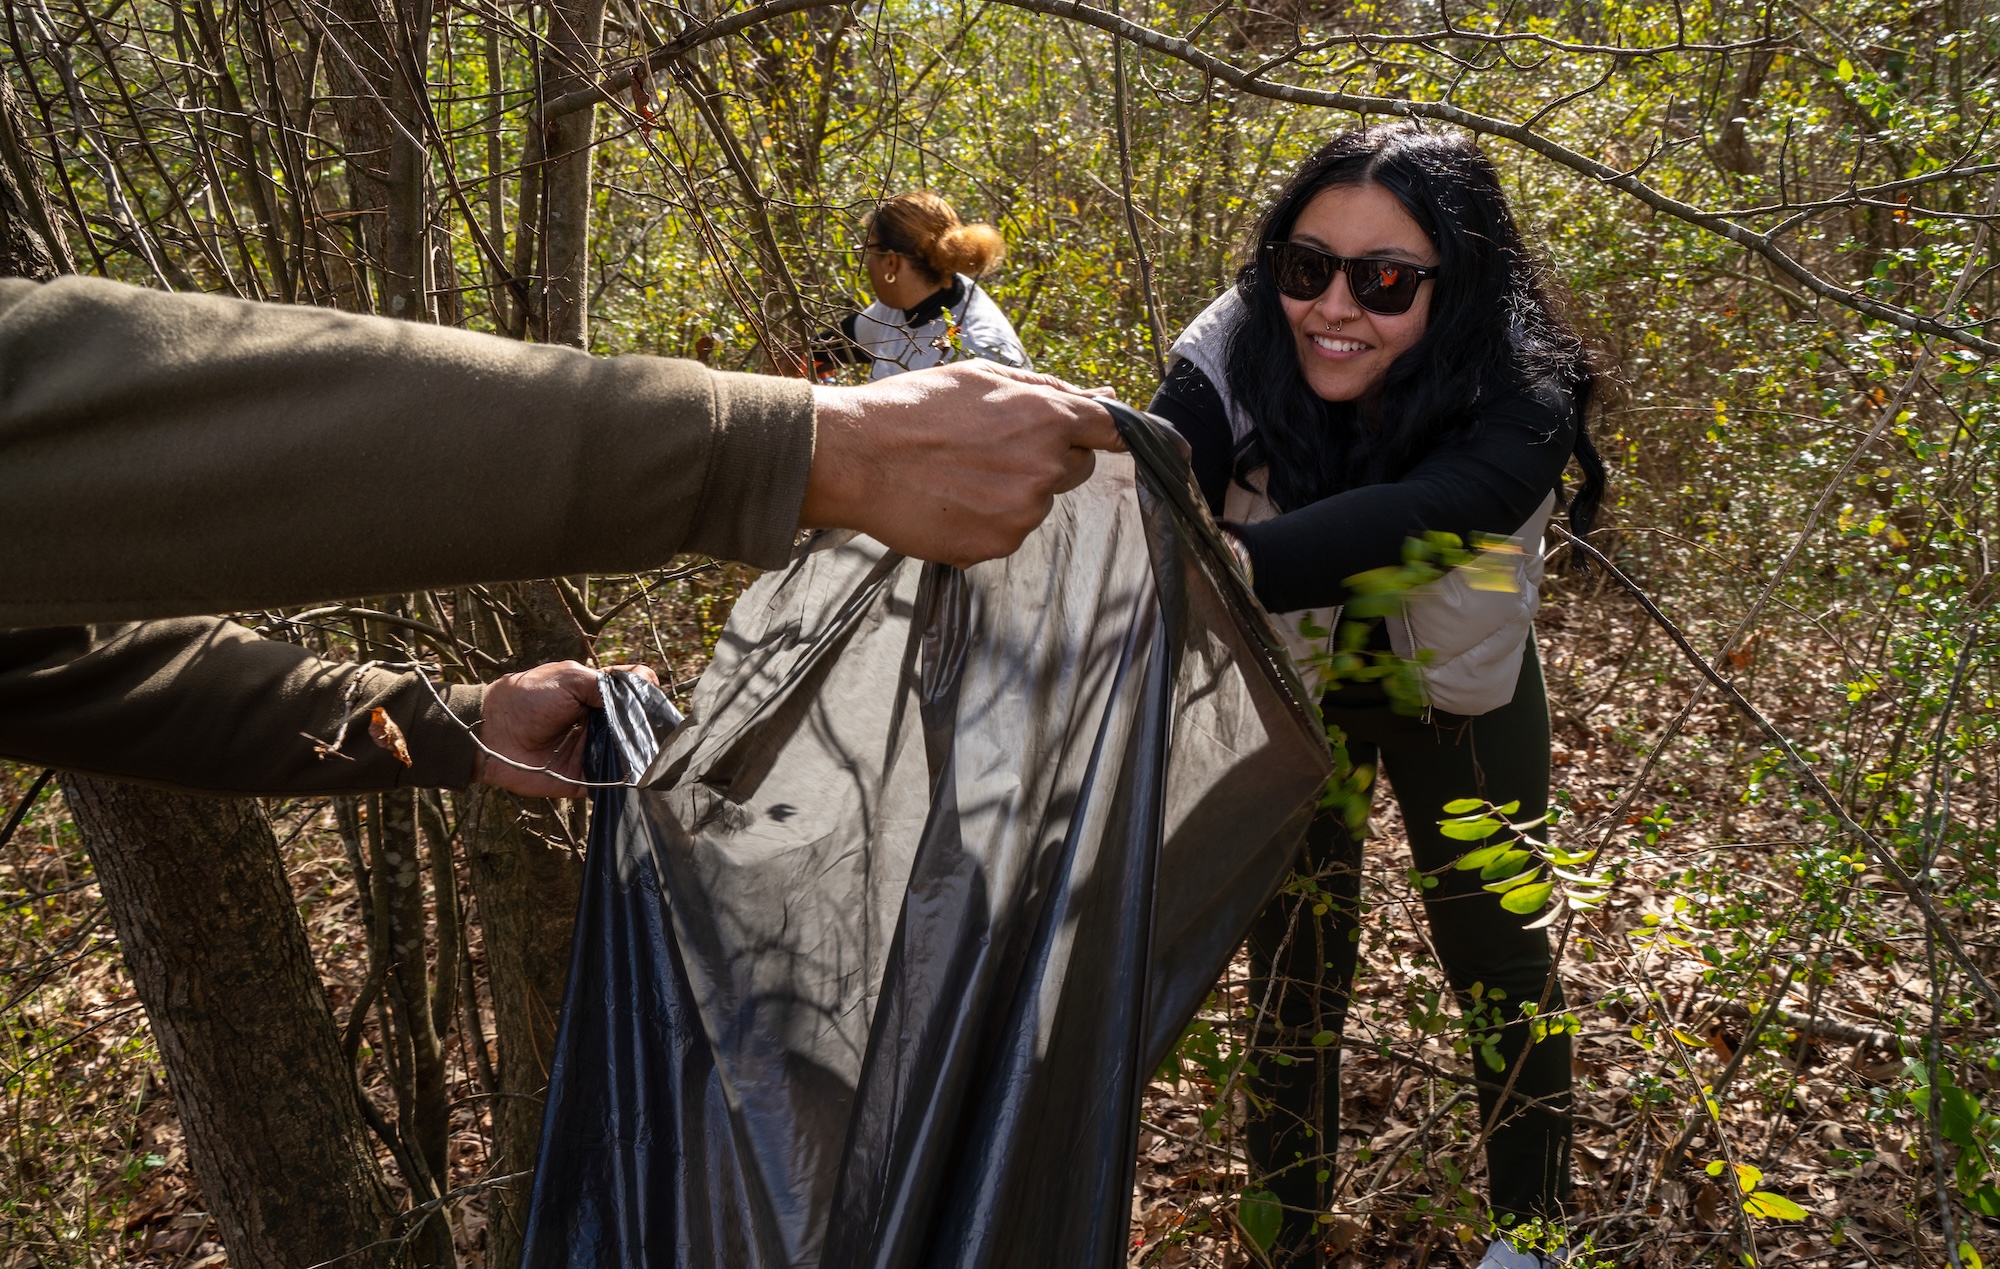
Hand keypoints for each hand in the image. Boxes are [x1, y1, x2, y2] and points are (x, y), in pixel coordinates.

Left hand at [473, 660, 660, 796]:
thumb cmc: (527, 698)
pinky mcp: (584, 778)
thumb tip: (639, 697)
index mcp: (595, 696)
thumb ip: (604, 685)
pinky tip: (638, 777)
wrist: (493, 735)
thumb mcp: (568, 678)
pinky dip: (623, 782)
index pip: (633, 693)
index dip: (646, 694)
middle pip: (636, 725)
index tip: (651, 699)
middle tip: (659, 731)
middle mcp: (599, 723)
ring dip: (640, 755)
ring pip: (628, 754)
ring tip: (653, 754)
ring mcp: (592, 751)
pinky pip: (610, 782)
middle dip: (648, 728)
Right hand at [802, 361, 1123, 566]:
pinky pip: (1006, 532)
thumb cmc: (916, 408)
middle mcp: (1045, 470)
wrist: (857, 457)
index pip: (1110, 431)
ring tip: (958, 473)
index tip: (1105, 439)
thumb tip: (1103, 396)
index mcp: (1048, 419)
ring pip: (1036, 503)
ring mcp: (1022, 514)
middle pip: (1074, 470)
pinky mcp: (995, 546)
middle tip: (992, 447)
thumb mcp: (982, 378)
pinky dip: (985, 520)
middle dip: (1047, 458)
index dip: (1106, 433)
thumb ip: (1049, 390)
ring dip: (1011, 491)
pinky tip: (949, 499)